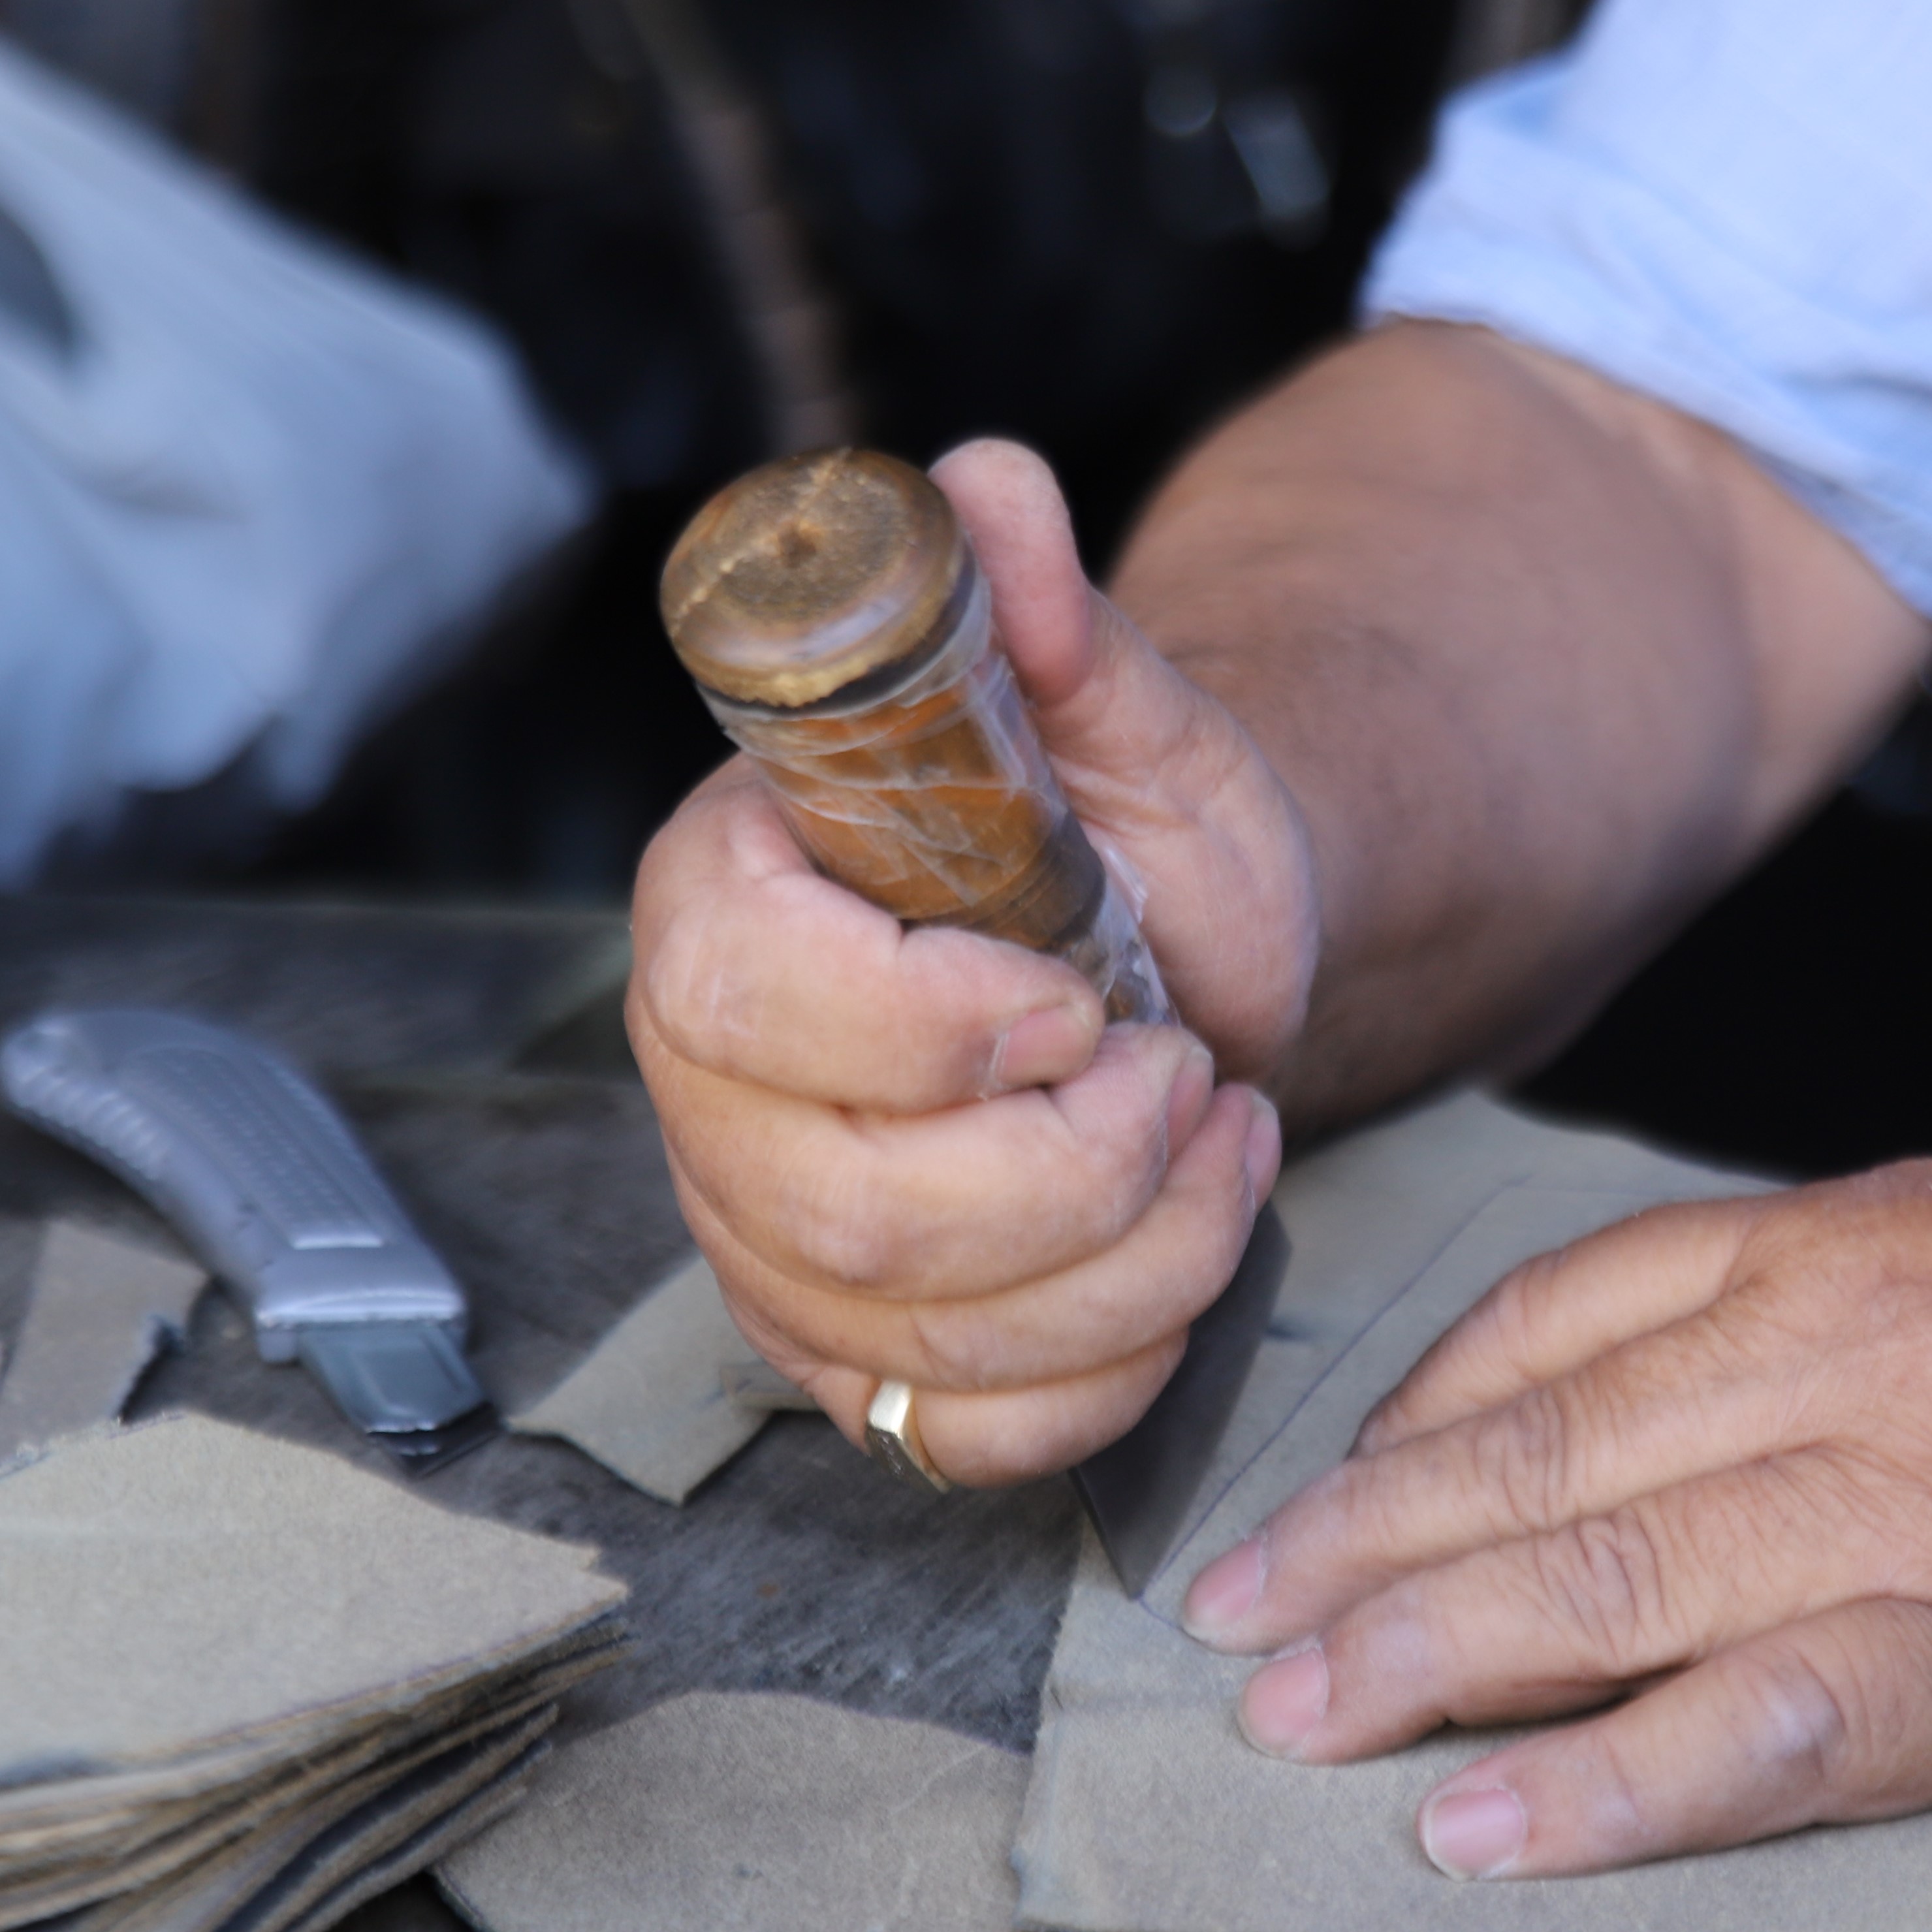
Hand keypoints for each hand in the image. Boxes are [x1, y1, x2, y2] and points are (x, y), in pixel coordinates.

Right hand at [628, 441, 1320, 1485]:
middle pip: (851, 1209)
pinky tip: (1183, 1254)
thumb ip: (1044, 614)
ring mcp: (770, 1247)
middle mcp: (712, 1093)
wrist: (1173, 959)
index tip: (1070, 994)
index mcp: (723, 905)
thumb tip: (990, 489)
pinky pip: (965, 1442)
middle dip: (1073, 1163)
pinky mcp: (854, 1364)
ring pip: (926, 1335)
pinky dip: (1111, 1373)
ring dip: (1131, 1256)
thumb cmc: (1122, 833)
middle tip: (1182, 1071)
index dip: (923, 1023)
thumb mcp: (1116, 710)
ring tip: (1219, 1136)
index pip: (745, 998)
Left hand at [1174, 1161, 1931, 1877]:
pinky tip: (1490, 1833)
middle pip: (1542, 1449)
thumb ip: (1840, 1314)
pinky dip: (1610, 1788)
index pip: (1559, 1316)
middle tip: (1227, 1619)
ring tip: (1292, 1723)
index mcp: (1856, 1239)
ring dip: (1422, 1661)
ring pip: (1610, 1579)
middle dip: (1359, 1543)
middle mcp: (1861, 1347)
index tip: (1328, 1493)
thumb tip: (1676, 1403)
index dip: (1413, 1419)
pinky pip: (1766, 1729)